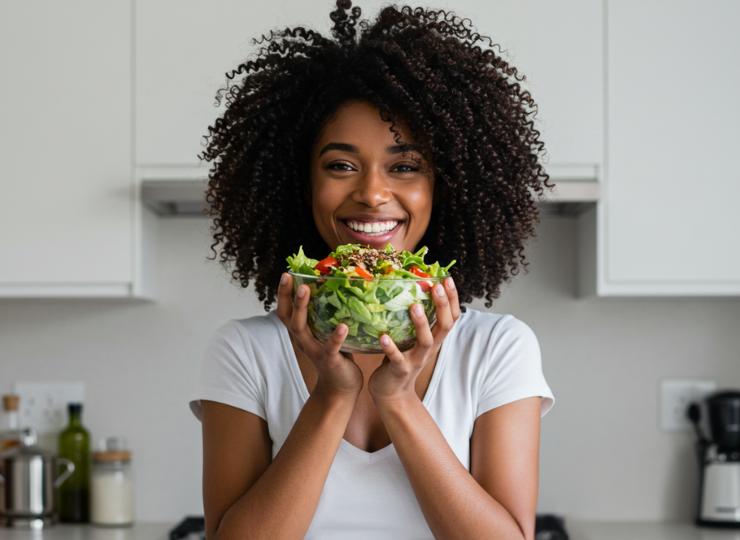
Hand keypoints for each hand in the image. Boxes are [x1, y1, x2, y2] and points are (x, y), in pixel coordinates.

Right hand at [276, 273, 363, 398]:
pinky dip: (336, 337)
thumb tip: (336, 288)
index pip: (286, 312)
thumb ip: (326, 316)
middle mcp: (303, 341)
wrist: (341, 388)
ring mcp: (314, 351)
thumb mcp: (326, 333)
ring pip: (302, 329)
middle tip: (291, 278)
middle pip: (289, 317)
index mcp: (302, 334)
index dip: (283, 294)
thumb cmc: (336, 355)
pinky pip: (331, 348)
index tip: (286, 274)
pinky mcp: (329, 361)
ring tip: (305, 290)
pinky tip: (342, 326)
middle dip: (288, 296)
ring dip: (302, 308)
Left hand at [368, 277, 460, 402]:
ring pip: (425, 342)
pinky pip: (397, 358)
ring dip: (422, 324)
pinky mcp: (400, 370)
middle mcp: (429, 349)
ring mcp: (415, 360)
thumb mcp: (412, 339)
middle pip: (444, 327)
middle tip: (437, 287)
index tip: (448, 279)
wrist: (392, 393)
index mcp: (434, 339)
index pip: (451, 318)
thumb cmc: (400, 359)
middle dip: (443, 306)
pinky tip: (383, 336)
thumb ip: (415, 321)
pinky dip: (391, 347)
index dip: (452, 299)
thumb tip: (410, 290)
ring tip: (415, 306)